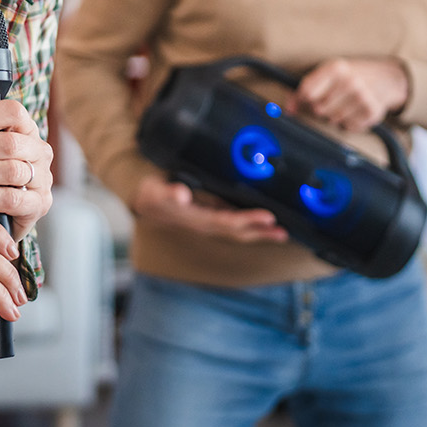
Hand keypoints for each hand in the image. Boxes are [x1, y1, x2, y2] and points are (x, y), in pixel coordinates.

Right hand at [131, 175, 288, 243]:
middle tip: (283, 231)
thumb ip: (167, 192)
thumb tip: (181, 194)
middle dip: (260, 232)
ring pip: (238, 232)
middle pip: (238, 232)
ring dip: (260, 234)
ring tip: (281, 233)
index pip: (227, 222)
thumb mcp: (155, 192)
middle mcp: (206, 225)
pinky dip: (251, 227)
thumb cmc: (151, 196)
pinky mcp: (212, 219)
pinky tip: (263, 225)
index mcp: (196, 219)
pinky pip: (235, 226)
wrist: (144, 203)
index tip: (268, 216)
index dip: (248, 220)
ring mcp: (209, 224)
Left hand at [289, 57, 408, 131]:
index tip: (307, 98)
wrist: (385, 79)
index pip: (306, 92)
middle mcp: (351, 81)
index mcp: (336, 68)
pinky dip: (349, 122)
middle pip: (318, 109)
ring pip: (332, 120)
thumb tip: (287, 109)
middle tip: (331, 99)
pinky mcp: (373, 112)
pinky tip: (355, 110)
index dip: (303, 98)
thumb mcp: (327, 74)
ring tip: (344, 103)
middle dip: (320, 107)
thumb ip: (304, 89)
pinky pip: (348, 127)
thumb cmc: (349, 76)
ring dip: (335, 116)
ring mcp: (363, 97)